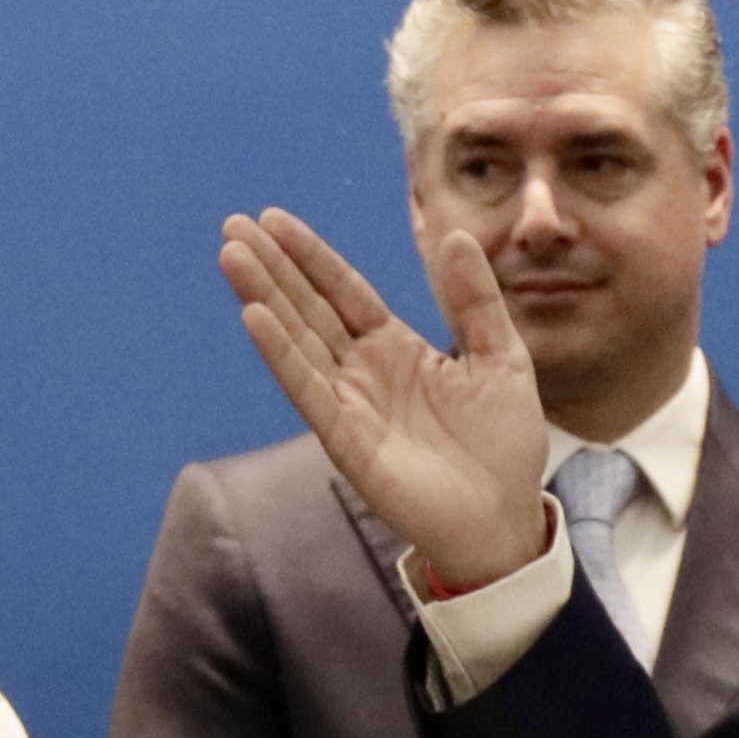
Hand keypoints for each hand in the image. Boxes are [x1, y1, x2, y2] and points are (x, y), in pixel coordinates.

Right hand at [219, 206, 551, 591]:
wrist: (506, 517)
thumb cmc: (504, 444)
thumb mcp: (501, 357)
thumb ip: (476, 301)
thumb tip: (458, 235)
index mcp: (396, 349)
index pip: (343, 292)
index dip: (310, 257)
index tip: (273, 220)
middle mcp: (363, 372)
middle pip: (309, 308)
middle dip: (272, 268)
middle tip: (233, 225)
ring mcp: (350, 405)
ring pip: (299, 341)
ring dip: (264, 298)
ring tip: (232, 256)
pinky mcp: (347, 441)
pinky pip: (308, 391)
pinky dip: (281, 355)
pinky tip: (254, 317)